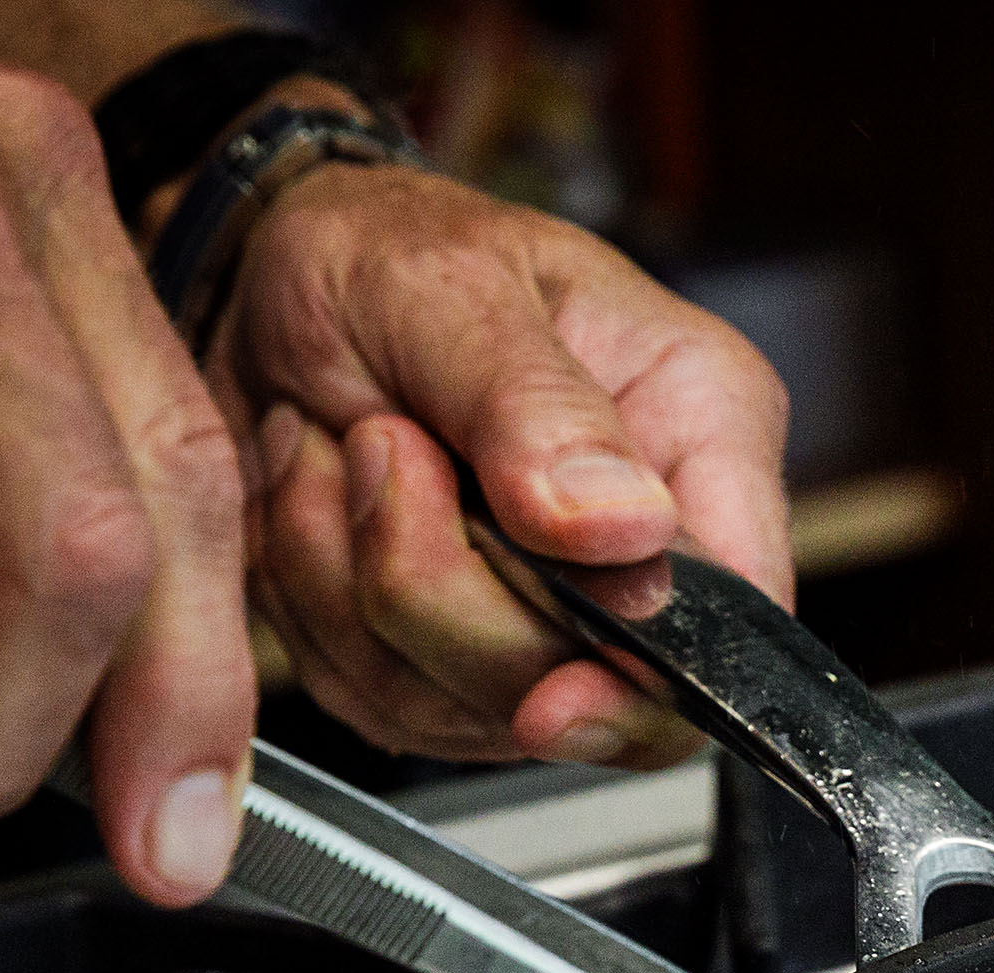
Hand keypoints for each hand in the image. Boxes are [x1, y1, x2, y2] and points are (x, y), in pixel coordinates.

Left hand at [213, 157, 790, 766]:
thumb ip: (535, 404)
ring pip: (466, 706)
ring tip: (338, 454)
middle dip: (439, 588)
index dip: (646, 685)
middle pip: (583, 683)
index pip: (734, 620)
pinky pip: (386, 702)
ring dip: (353, 590)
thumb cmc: (376, 246)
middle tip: (377, 443)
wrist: (259, 277)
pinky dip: (316, 610)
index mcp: (700, 433)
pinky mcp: (454, 663)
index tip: (550, 698)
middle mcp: (646, 546)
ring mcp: (551, 621)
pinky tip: (321, 507)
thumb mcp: (447, 282)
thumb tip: (625, 528)